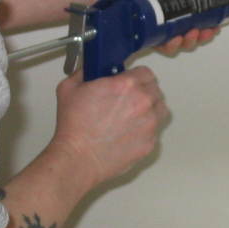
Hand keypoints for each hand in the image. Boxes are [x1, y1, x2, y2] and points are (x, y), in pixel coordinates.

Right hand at [50, 66, 169, 188]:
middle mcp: (143, 102)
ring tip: (132, 116)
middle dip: (143, 92)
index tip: (130, 82)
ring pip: (160, 109)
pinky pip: (155, 131)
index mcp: (127, 85)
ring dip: (150, 109)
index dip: (136, 76)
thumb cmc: (74, 127)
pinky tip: (129, 132)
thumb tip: (91, 69)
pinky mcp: (150, 143)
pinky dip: (145, 130)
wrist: (77, 158)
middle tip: (127, 100)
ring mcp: (150, 124)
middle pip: (155, 90)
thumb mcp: (69, 88)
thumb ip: (84, 72)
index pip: (146, 72)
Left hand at [83, 0, 224, 56]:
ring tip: (187, 36)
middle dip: (198, 35)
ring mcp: (149, 24)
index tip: (214, 27)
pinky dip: (169, 47)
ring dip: (186, 42)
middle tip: (202, 33)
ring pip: (173, 40)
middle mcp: (161, 11)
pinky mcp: (138, 36)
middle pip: (186, 29)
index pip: (193, 12)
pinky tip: (172, 43)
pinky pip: (157, 46)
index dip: (206, 21)